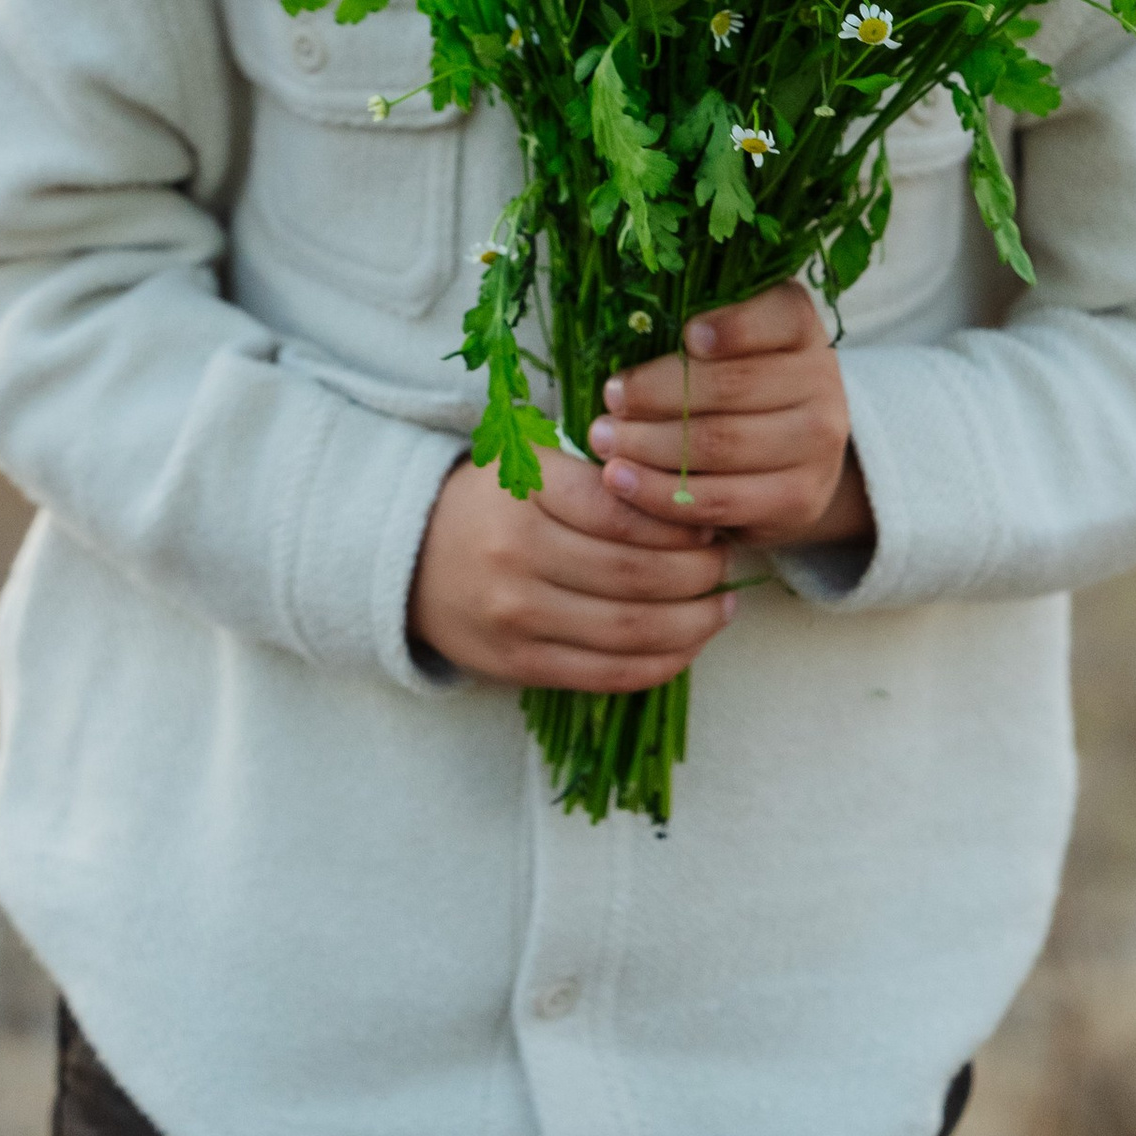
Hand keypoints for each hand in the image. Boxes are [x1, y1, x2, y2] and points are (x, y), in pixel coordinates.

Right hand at [408, 448, 738, 692]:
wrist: (409, 560)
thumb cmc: (488, 502)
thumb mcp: (529, 461)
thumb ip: (598, 474)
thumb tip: (688, 504)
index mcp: (523, 491)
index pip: (621, 509)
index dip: (678, 520)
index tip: (708, 520)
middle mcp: (517, 553)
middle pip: (635, 573)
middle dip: (698, 573)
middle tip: (726, 564)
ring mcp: (517, 616)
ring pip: (630, 629)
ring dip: (693, 623)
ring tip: (721, 607)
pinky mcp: (520, 665)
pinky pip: (608, 674)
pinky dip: (661, 663)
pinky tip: (688, 644)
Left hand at [587, 280, 873, 551]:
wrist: (791, 454)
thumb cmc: (736, 381)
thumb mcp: (728, 343)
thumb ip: (691, 334)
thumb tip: (624, 333)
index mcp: (801, 327)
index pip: (778, 315)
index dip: (733, 326)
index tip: (686, 336)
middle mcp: (822, 381)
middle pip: (733, 385)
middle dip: (658, 393)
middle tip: (610, 398)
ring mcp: (817, 445)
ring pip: (721, 444)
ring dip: (650, 445)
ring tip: (605, 441)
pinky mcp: (799, 499)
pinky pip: (720, 499)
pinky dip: (662, 494)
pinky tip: (624, 482)